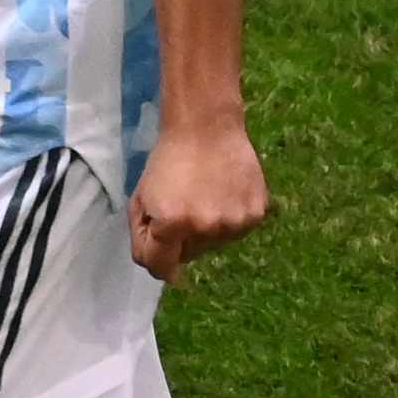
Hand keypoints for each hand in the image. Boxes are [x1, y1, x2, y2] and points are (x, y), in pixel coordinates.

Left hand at [125, 119, 268, 279]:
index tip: (159, 248)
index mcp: (172, 223)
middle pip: (189, 256)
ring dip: (207, 230)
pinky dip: (229, 219)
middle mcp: (205, 229)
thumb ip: (143, 237)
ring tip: (205, 196)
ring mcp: (234, 223)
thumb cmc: (168, 160)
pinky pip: (237, 231)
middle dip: (181, 239)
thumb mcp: (141, 198)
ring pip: (214, 244)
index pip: (160, 268)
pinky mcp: (256, 214)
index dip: (156, 260)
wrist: (206, 126)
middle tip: (183, 206)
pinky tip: (224, 193)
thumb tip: (161, 271)